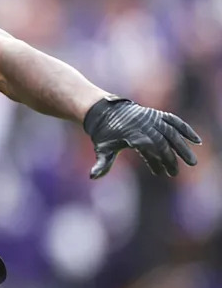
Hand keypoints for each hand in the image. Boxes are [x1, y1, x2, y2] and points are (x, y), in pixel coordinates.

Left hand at [84, 97, 200, 178]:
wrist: (103, 111)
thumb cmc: (103, 133)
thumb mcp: (101, 148)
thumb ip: (102, 163)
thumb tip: (92, 176)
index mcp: (131, 134)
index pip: (151, 146)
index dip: (160, 159)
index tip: (167, 172)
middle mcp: (143, 125)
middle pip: (163, 141)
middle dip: (172, 157)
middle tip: (176, 173)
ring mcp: (150, 118)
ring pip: (171, 132)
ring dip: (182, 146)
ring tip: (191, 162)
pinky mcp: (155, 114)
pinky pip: (173, 120)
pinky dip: (185, 129)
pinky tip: (196, 140)